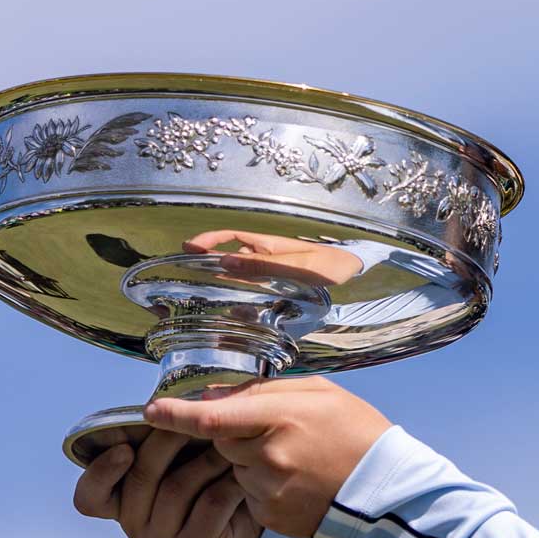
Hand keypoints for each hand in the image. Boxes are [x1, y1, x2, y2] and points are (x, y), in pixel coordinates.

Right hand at [71, 429, 263, 537]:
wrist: (250, 523)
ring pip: (177, 488)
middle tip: (195, 420)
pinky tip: (242, 470)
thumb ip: (160, 437)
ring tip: (228, 440)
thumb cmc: (208, 483)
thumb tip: (162, 403)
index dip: (100, 472)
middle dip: (167, 442)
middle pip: (140, 479)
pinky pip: (209, 504)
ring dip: (205, 458)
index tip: (123, 447)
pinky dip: (228, 482)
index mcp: (121, 503)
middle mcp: (134, 526)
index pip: (90, 497)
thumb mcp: (180, 458)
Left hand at [141, 377, 391, 537]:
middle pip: (221, 440)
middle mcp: (269, 456)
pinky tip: (296, 482)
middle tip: (274, 432)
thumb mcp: (320, 394)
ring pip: (235, 468)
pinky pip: (250, 495)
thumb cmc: (358, 434)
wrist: (388, 491)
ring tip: (295, 460)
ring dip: (250, 461)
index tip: (151, 411)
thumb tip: (216, 396)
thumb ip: (265, 391)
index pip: (210, 416)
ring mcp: (269, 489)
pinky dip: (263, 487)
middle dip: (235, 434)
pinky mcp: (272, 516)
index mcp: (280, 418)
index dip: (175, 414)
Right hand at [184, 229, 365, 286]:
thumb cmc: (329, 265)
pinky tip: (234, 301)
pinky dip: (241, 288)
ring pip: (241, 270)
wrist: (353, 271)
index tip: (186, 249)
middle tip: (185, 275)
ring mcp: (272, 266)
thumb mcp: (295, 266)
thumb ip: (262, 265)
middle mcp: (266, 253)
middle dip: (208, 262)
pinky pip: (254, 282)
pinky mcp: (280, 280)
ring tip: (202, 290)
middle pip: (230, 254)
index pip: (229, 236)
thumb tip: (225, 261)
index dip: (207, 241)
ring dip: (223, 276)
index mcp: (267, 243)